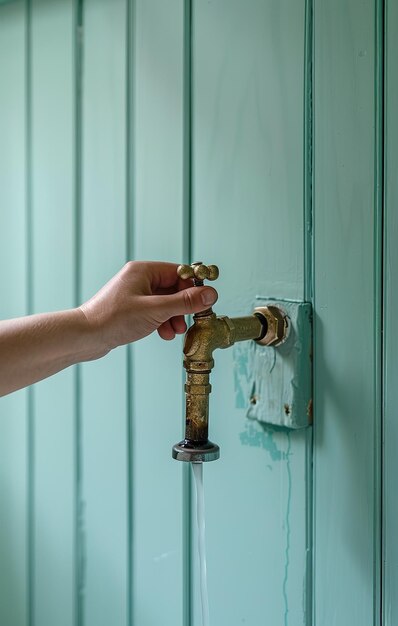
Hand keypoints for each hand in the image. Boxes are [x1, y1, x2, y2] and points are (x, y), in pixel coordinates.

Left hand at [79, 261, 217, 349]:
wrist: (86, 336)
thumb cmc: (114, 319)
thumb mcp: (156, 310)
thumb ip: (184, 302)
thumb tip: (210, 294)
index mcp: (144, 270)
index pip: (179, 273)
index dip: (193, 288)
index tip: (203, 304)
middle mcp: (139, 278)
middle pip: (174, 288)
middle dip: (182, 307)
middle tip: (187, 322)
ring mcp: (135, 294)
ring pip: (165, 302)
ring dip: (173, 317)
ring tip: (174, 331)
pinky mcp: (131, 309)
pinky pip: (155, 311)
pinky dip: (162, 322)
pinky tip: (162, 334)